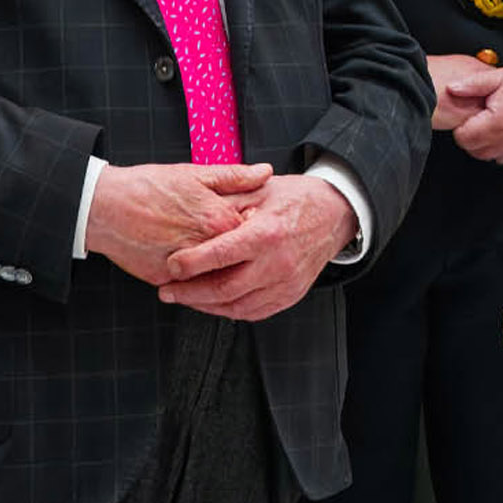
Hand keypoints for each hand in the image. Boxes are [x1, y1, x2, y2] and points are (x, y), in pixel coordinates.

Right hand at [90, 158, 268, 285]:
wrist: (104, 206)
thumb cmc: (146, 187)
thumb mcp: (194, 173)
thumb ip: (235, 175)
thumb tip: (265, 172)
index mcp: (218, 219)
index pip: (255, 234)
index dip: (258, 231)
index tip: (259, 227)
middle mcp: (204, 246)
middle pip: (238, 260)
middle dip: (242, 256)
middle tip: (241, 248)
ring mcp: (185, 267)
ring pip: (215, 278)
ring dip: (219, 272)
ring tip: (218, 260)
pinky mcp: (165, 279)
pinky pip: (190, 286)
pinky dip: (195, 280)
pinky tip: (196, 270)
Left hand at [158, 173, 347, 321]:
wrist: (335, 214)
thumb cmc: (296, 198)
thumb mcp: (259, 190)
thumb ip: (225, 202)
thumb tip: (190, 214)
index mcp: (266, 233)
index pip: (221, 255)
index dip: (191, 264)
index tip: (170, 266)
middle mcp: (278, 263)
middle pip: (225, 290)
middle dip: (190, 294)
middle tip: (167, 291)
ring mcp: (286, 284)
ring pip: (237, 307)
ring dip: (206, 306)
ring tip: (185, 298)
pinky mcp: (291, 295)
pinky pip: (254, 312)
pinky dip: (229, 311)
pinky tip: (213, 303)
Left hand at [453, 63, 502, 165]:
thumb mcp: (500, 77)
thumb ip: (473, 84)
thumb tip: (452, 88)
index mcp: (497, 122)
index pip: (463, 138)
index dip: (462, 126)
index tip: (470, 116)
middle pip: (474, 150)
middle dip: (472, 136)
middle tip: (481, 119)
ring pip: (489, 156)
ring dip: (487, 144)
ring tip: (495, 124)